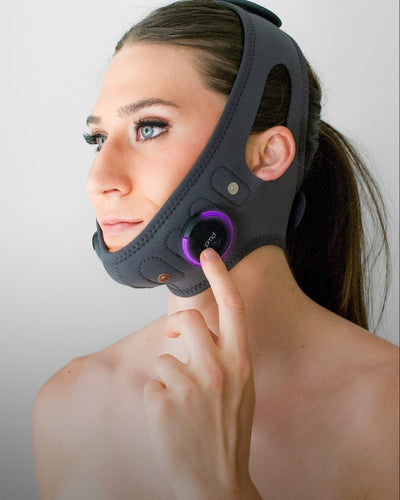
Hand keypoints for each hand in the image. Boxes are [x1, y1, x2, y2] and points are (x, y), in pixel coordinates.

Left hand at [143, 248, 261, 499]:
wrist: (219, 483)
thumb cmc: (230, 432)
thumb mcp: (241, 388)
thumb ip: (225, 356)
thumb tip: (199, 331)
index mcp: (240, 362)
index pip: (232, 306)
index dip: (220, 275)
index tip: (207, 253)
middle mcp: (217, 368)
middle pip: (186, 319)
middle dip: (177, 325)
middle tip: (175, 338)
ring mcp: (190, 385)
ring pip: (165, 356)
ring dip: (169, 375)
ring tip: (183, 403)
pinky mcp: (163, 401)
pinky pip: (153, 384)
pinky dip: (158, 399)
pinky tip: (172, 419)